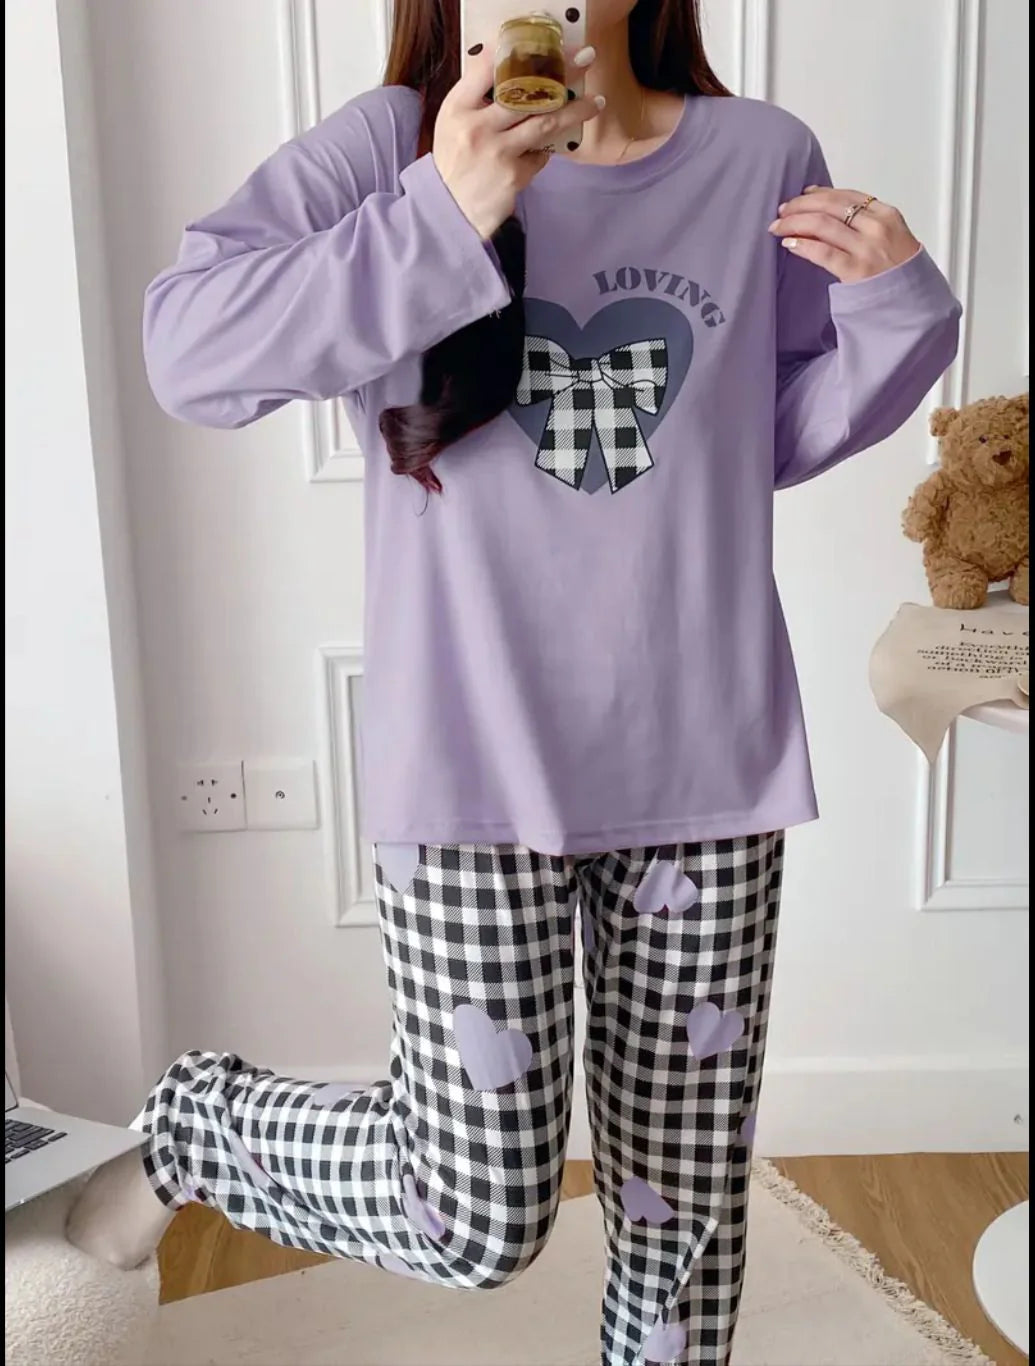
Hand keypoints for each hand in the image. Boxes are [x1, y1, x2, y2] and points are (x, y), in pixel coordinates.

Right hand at [433, 48, 600, 240]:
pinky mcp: (514, 176)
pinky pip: (540, 155)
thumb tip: (507, 68)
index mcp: (457, 109)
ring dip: (573, 111)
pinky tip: (541, 151)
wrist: (448, 213)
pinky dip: (544, 151)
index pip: (487, 69)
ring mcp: (497, 152)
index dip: (515, 53)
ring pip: (544, 123)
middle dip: (561, 72)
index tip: (541, 44)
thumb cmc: (454, 163)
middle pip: (525, 92)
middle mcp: (477, 127)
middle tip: (586, 58)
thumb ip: (474, 98)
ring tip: (594, 103)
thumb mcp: (452, 124)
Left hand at [768, 187, 921, 282]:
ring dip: (794, 222)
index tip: (802, 195)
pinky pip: (822, 252)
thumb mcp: (891, 236)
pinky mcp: (855, 271)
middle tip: (782, 211)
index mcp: (886, 214)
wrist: (914, 303)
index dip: (819, 193)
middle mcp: (876, 227)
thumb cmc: (899, 271)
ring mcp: (866, 249)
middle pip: (830, 206)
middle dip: (801, 205)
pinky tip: (789, 243)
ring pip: (822, 224)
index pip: (846, 195)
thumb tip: (826, 209)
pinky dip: (802, 244)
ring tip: (778, 227)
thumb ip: (865, 222)